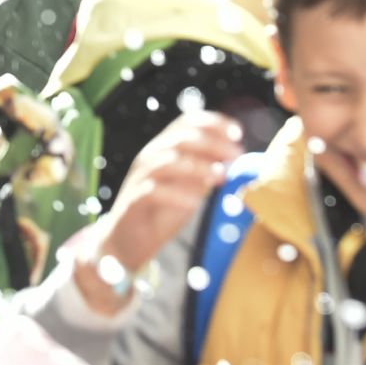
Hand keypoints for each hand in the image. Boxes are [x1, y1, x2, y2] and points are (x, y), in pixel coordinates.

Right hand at [77, 112, 243, 314]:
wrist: (127, 242)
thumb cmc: (162, 212)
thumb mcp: (191, 189)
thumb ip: (208, 173)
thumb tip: (237, 160)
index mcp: (165, 148)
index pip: (188, 122)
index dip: (214, 123)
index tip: (238, 134)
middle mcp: (151, 156)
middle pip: (182, 138)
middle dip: (213, 143)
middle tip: (236, 155)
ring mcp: (141, 177)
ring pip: (168, 161)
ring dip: (198, 166)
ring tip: (221, 176)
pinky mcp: (133, 200)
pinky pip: (153, 192)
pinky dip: (176, 195)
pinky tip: (195, 203)